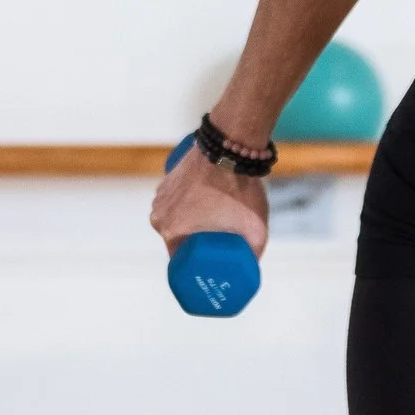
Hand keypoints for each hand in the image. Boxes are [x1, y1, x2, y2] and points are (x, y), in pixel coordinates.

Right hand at [149, 141, 268, 258]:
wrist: (231, 147)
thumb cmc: (241, 189)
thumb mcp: (255, 230)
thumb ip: (255, 253)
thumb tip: (254, 266)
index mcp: (171, 231)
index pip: (179, 261)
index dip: (195, 267)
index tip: (211, 266)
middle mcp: (159, 214)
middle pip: (176, 240)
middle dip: (194, 245)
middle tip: (217, 244)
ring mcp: (161, 194)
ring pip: (175, 219)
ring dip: (189, 223)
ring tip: (213, 224)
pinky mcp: (167, 178)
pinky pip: (175, 201)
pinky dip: (187, 204)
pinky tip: (202, 205)